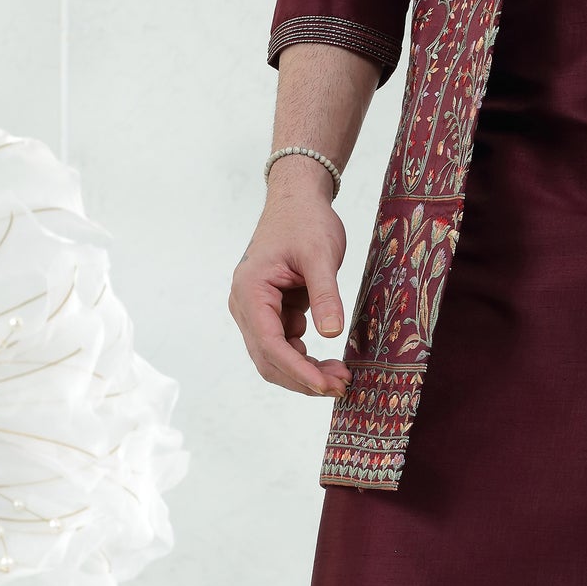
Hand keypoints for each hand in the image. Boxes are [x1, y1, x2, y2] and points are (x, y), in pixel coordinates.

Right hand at [229, 166, 352, 395]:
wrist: (297, 200)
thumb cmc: (305, 221)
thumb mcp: (321, 255)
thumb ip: (325, 294)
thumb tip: (332, 334)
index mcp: (250, 291)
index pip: (269, 344)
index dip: (297, 370)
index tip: (325, 385)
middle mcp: (244, 305)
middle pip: (268, 358)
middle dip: (303, 378)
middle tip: (342, 385)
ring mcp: (255, 310)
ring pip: (275, 356)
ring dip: (305, 370)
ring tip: (341, 376)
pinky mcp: (270, 311)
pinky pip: (283, 344)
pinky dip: (304, 357)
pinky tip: (329, 360)